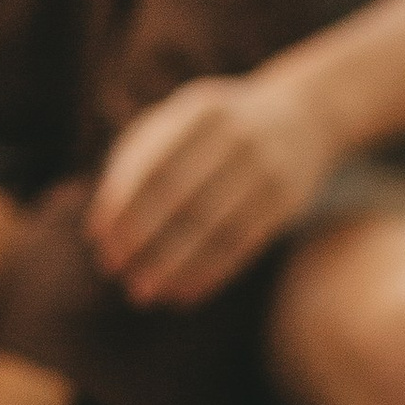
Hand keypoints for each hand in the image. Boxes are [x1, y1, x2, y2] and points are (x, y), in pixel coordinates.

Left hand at [87, 63, 339, 306]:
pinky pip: (242, 244)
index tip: (98, 239)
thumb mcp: (179, 122)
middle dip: (143, 239)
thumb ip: (136, 162)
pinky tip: (183, 294)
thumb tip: (101, 228)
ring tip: (143, 293)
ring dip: (173, 265)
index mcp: (201, 110)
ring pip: (213, 227)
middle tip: (115, 271)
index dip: (123, 205)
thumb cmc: (215, 129)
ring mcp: (268, 166)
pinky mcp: (288, 199)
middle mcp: (238, 134)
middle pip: (181, 196)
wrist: (305, 115)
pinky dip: (210, 273)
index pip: (153, 164)